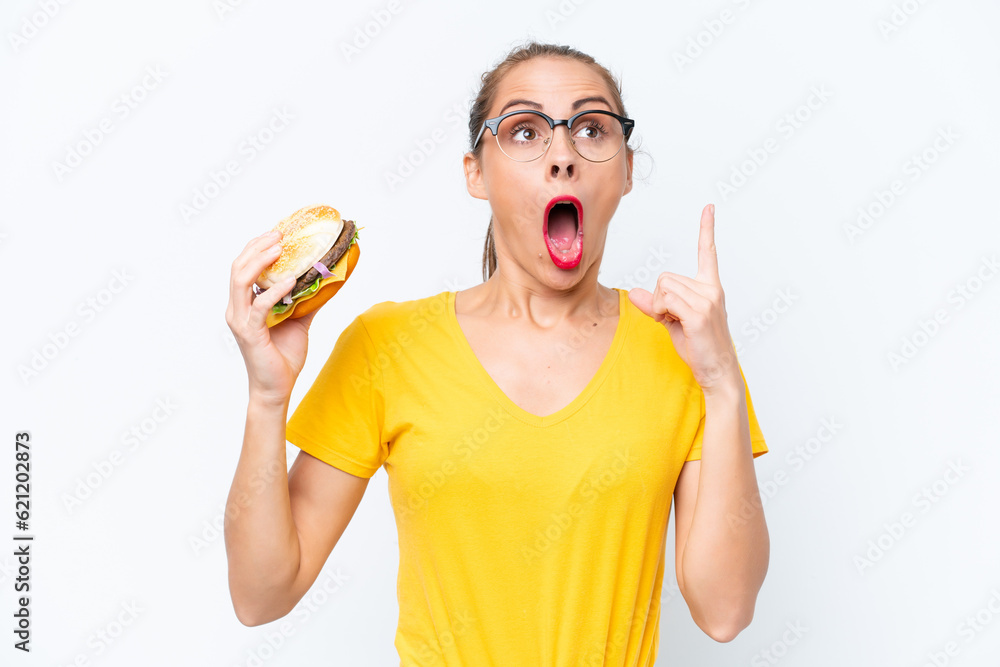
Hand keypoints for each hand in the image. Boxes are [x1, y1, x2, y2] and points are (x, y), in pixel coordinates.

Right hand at [225, 230, 318, 403]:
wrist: (276, 388)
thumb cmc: (283, 356)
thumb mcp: (299, 321)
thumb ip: (306, 300)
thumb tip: (326, 281)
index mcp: (244, 304)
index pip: (242, 267)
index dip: (256, 247)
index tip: (276, 233)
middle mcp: (237, 309)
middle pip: (237, 267)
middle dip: (256, 247)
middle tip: (278, 234)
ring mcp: (241, 320)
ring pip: (241, 281)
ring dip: (260, 261)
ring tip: (280, 248)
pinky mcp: (250, 333)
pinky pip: (260, 306)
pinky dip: (275, 290)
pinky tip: (292, 280)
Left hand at [627, 204, 738, 392]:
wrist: (717, 371)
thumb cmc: (698, 347)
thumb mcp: (672, 322)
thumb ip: (655, 305)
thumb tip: (634, 292)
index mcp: (710, 287)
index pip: (708, 253)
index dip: (707, 229)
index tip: (708, 207)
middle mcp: (711, 289)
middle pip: (665, 276)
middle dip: (658, 298)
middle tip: (670, 319)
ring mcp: (707, 300)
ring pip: (663, 287)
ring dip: (658, 307)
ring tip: (674, 323)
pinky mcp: (699, 313)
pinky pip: (665, 300)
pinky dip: (660, 312)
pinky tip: (672, 324)